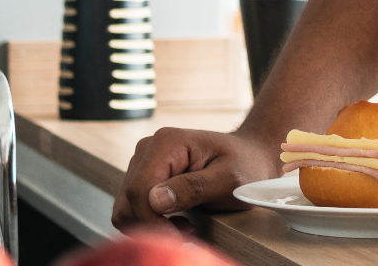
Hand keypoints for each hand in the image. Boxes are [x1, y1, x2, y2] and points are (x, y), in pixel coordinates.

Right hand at [113, 126, 283, 228]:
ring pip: (126, 206)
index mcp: (167, 142)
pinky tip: (177, 222)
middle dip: (153, 224)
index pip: (140, 190)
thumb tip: (154, 200)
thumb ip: (194, 188)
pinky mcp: (144, 175)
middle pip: (128, 200)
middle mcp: (148, 148)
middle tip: (187, 234)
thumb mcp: (229, 179)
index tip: (179, 235)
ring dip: (151, 225)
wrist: (251, 157)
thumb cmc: (245, 165)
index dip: (153, 219)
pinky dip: (151, 220)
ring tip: (185, 228)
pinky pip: (133, 206)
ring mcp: (143, 161)